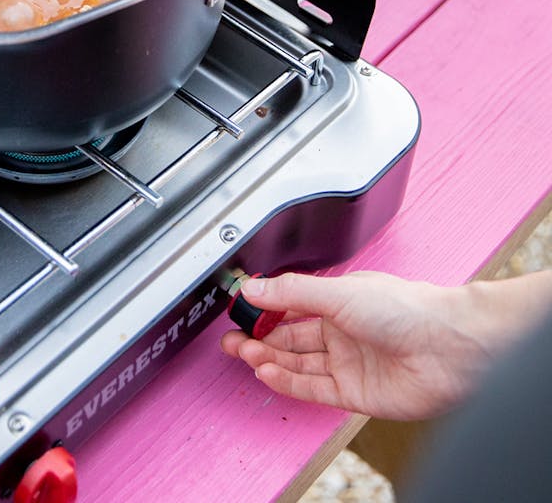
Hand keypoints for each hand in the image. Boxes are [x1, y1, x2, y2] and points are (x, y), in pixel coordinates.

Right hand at [221, 270, 551, 420]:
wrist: (447, 347)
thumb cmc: (407, 309)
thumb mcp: (338, 292)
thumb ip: (292, 293)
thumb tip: (254, 287)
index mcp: (340, 300)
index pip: (292, 304)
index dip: (265, 307)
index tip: (240, 307)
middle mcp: (343, 331)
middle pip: (291, 336)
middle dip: (260, 336)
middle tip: (232, 337)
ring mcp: (348, 362)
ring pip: (298, 363)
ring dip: (269, 359)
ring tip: (244, 353)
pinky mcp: (355, 393)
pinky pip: (313, 388)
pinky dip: (288, 381)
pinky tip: (268, 372)